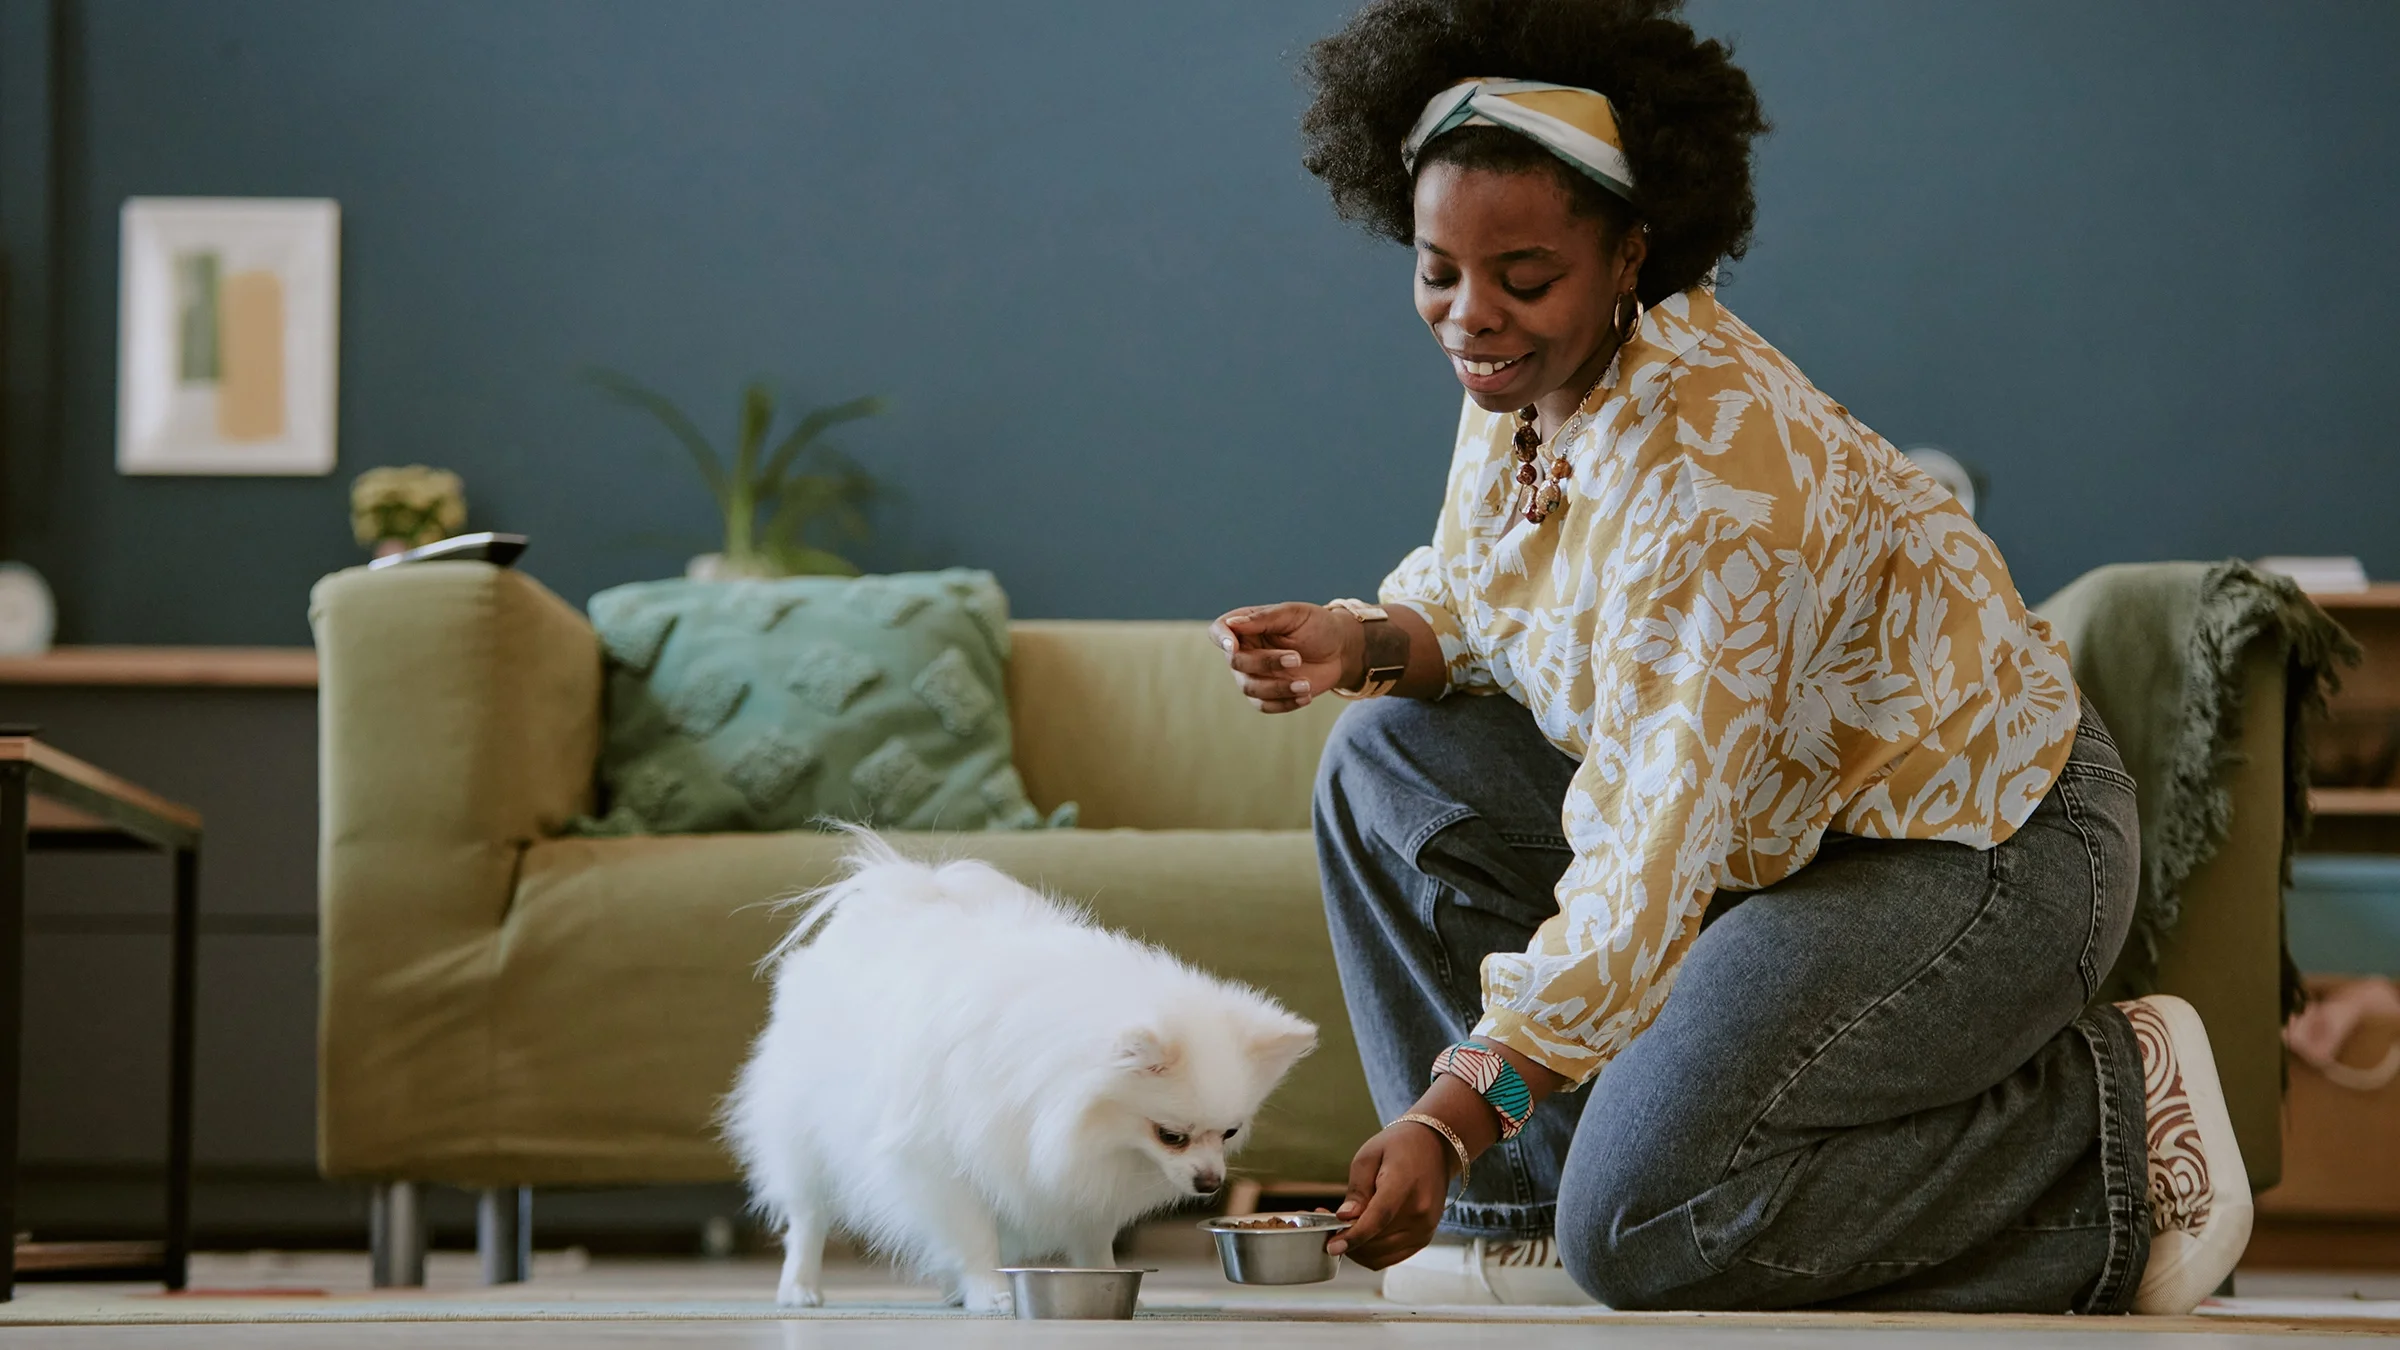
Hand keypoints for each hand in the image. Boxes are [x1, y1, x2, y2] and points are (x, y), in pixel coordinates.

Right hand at [1208, 602, 1359, 713]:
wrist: (1341, 649)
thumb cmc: (1317, 625)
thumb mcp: (1294, 614)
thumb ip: (1264, 618)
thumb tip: (1233, 624)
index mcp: (1246, 626)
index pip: (1219, 630)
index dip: (1221, 639)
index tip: (1234, 646)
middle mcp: (1245, 651)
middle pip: (1237, 663)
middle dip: (1266, 663)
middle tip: (1297, 659)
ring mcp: (1255, 675)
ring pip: (1250, 688)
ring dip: (1278, 688)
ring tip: (1306, 684)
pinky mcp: (1269, 694)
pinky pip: (1265, 706)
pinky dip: (1284, 703)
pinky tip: (1306, 695)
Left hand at [1322, 1120, 1453, 1269]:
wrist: (1435, 1147)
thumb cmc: (1401, 1147)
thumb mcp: (1369, 1157)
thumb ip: (1357, 1190)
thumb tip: (1345, 1217)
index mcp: (1404, 1185)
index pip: (1378, 1219)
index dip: (1353, 1236)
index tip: (1332, 1246)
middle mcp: (1420, 1211)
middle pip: (1377, 1241)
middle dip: (1348, 1241)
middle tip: (1330, 1228)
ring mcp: (1425, 1228)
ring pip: (1381, 1255)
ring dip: (1359, 1250)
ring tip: (1345, 1231)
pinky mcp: (1424, 1238)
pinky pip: (1392, 1258)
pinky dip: (1372, 1254)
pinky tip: (1362, 1237)